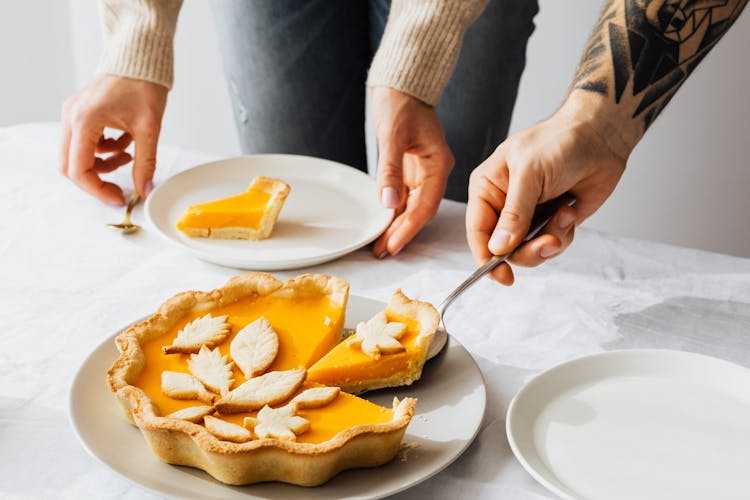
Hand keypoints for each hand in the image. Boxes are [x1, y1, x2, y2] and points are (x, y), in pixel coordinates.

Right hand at [60, 75, 167, 204]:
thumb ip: (145, 163)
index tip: (118, 197)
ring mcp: (73, 113)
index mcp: (85, 120)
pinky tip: (124, 144)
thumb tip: (144, 190)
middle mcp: (71, 117)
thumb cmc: (144, 85)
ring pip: (76, 155)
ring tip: (129, 156)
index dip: (97, 190)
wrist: (141, 58)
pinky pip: (84, 143)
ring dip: (102, 164)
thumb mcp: (149, 129)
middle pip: (70, 165)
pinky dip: (103, 151)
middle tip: (119, 188)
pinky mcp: (79, 113)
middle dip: (95, 181)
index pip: (79, 169)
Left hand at [370, 87, 453, 257]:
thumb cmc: (401, 103)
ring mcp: (423, 172)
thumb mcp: (393, 136)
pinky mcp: (411, 170)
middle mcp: (433, 172)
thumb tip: (388, 202)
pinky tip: (383, 224)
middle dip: (401, 233)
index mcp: (438, 165)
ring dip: (397, 226)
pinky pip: (404, 196)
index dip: (409, 229)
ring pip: (412, 207)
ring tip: (380, 245)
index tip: (393, 245)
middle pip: (419, 211)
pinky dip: (394, 212)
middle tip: (382, 252)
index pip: (425, 206)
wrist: (402, 86)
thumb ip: (390, 170)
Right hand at [466, 99, 628, 284]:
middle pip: (503, 249)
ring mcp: (529, 216)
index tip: (501, 275)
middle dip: (527, 250)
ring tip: (563, 216)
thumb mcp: (529, 174)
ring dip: (549, 240)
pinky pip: (551, 245)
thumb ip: (514, 214)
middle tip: (548, 241)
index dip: (486, 257)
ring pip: (528, 251)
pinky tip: (569, 211)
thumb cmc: (559, 142)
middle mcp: (504, 205)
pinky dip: (563, 234)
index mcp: (488, 188)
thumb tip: (498, 247)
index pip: (477, 231)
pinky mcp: (552, 222)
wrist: (601, 137)